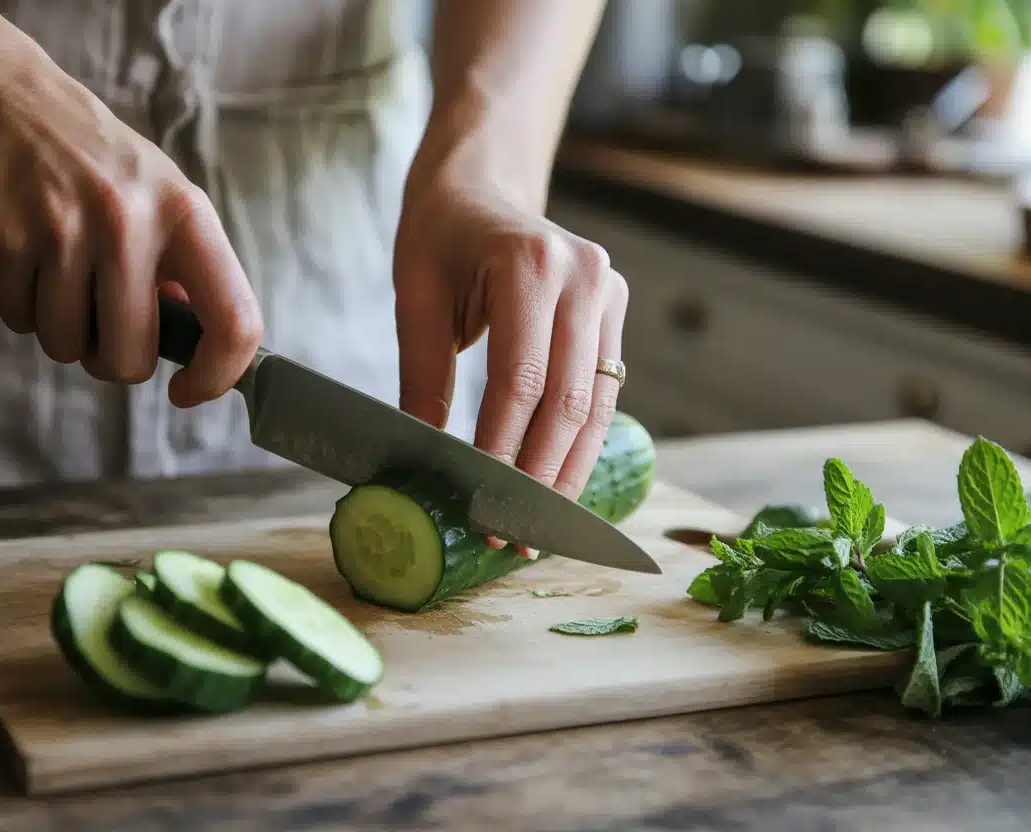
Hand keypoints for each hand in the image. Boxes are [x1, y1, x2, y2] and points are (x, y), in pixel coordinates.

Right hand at [0, 29, 260, 407]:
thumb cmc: (90, 159)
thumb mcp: (160, 194)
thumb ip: (184, 266)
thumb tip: (201, 341)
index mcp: (186, 216)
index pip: (233, 320)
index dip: (217, 375)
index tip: (189, 389)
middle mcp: (131, 223)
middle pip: (130, 357)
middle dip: (112, 359)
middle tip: (101, 322)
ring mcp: (65, 232)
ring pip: (67, 347)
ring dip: (61, 330)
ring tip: (58, 273)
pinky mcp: (5, 240)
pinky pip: (20, 322)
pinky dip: (20, 306)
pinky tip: (24, 259)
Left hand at [393, 163, 628, 548]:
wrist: (480, 186)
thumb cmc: (439, 236)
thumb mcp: (416, 299)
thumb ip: (423, 379)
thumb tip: (422, 462)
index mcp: (530, 265)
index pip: (521, 381)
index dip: (502, 451)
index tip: (480, 506)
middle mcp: (584, 276)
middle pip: (570, 402)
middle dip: (538, 477)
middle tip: (509, 534)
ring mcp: (608, 291)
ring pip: (597, 406)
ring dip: (567, 472)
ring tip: (536, 526)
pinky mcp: (614, 311)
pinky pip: (603, 392)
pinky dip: (579, 443)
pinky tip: (555, 483)